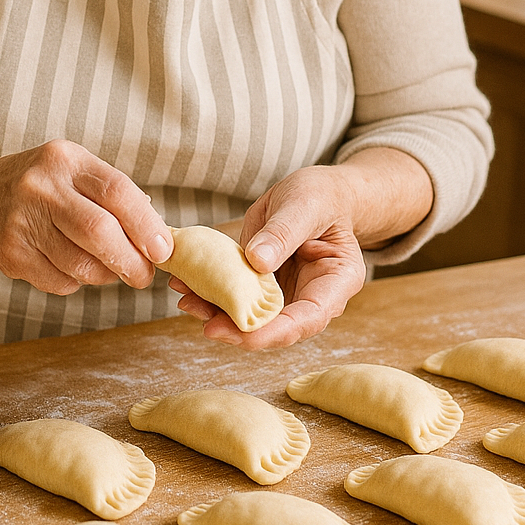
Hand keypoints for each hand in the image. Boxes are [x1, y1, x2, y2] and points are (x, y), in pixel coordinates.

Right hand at [0, 140, 172, 295]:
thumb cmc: (44, 186)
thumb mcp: (75, 171)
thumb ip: (115, 196)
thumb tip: (157, 239)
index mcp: (67, 160)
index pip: (116, 191)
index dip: (145, 224)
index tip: (163, 250)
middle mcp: (41, 186)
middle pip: (98, 232)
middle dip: (131, 261)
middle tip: (144, 276)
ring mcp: (21, 221)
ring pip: (80, 265)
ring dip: (105, 276)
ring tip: (109, 269)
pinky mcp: (9, 254)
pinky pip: (59, 282)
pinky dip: (76, 282)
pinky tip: (71, 266)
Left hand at [170, 166, 366, 348]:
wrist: (316, 192)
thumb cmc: (321, 196)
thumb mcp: (305, 205)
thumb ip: (284, 232)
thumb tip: (257, 262)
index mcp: (337, 281)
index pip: (309, 317)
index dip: (276, 331)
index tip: (244, 332)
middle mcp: (312, 296)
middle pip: (278, 326)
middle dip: (242, 331)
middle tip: (208, 327)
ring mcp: (286, 293)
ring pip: (253, 316)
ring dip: (220, 314)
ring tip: (188, 301)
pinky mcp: (262, 284)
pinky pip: (238, 295)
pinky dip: (213, 294)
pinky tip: (187, 285)